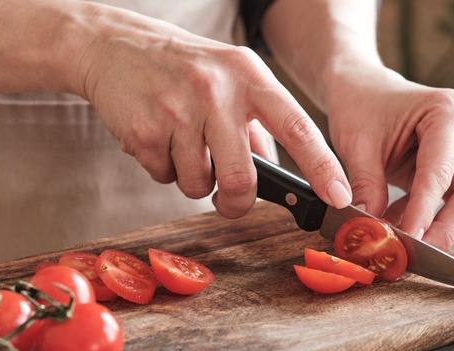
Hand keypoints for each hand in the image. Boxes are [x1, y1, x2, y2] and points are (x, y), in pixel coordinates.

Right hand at [76, 5, 351, 217]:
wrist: (113, 46)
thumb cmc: (179, 67)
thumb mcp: (228, 77)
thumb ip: (256, 123)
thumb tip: (275, 174)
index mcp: (249, 75)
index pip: (298, 127)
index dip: (323, 167)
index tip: (341, 197)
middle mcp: (217, 90)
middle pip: (242, 177)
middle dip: (236, 202)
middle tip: (229, 201)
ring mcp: (178, 109)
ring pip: (198, 184)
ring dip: (191, 179)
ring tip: (179, 144)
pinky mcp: (145, 129)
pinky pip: (164, 176)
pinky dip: (161, 168)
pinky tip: (156, 137)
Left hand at [325, 66, 453, 249]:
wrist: (365, 90)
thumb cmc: (361, 108)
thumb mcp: (355, 144)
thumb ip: (365, 186)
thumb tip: (370, 231)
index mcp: (448, 113)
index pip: (441, 174)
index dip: (424, 213)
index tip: (406, 241)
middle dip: (444, 232)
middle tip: (412, 255)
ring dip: (439, 231)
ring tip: (396, 234)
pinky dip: (431, 222)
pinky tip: (396, 220)